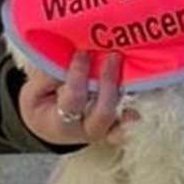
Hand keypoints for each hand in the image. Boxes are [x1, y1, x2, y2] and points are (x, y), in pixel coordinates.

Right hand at [17, 50, 138, 147]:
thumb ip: (46, 79)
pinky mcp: (116, 126)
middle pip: (103, 112)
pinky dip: (137, 111)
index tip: (82, 53)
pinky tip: (150, 92)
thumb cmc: (40, 106)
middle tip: (112, 55)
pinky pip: (130, 123)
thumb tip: (65, 58)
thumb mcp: (32, 94)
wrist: (48, 128)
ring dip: (127, 95)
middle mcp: (87, 130)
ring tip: (132, 69)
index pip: (74, 99)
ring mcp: (104, 131)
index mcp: (61, 123)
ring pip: (120, 120)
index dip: (79, 76)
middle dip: (109, 83)